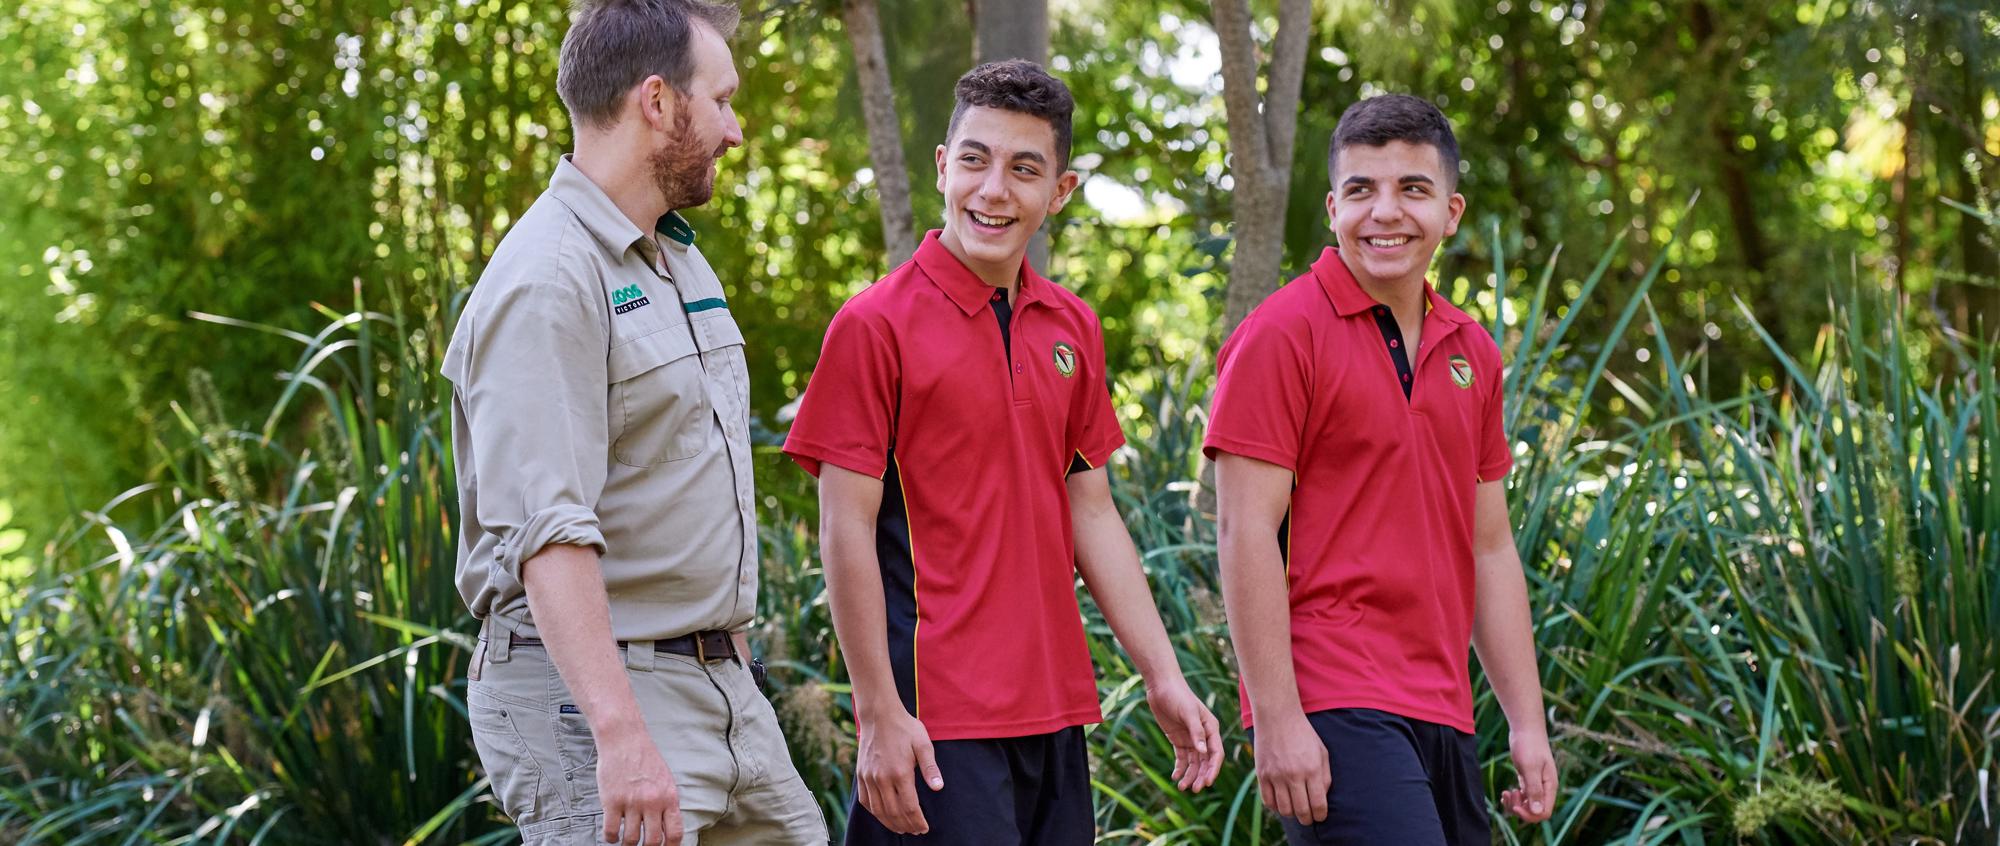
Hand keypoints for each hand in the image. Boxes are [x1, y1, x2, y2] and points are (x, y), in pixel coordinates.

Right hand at [595, 725, 681, 845]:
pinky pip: (611, 831)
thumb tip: (667, 827)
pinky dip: (611, 837)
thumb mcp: (665, 779)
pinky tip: (612, 834)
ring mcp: (632, 803)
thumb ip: (667, 803)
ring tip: (625, 840)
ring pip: (631, 839)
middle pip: (652, 841)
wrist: (624, 740)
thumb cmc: (644, 758)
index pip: (674, 832)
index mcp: (669, 797)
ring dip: (627, 844)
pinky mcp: (612, 801)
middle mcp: (652, 802)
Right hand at [855, 707, 942, 834]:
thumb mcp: (923, 744)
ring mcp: (869, 777)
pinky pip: (865, 801)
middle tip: (915, 831)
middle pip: (894, 812)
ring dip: (890, 823)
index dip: (917, 821)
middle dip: (906, 825)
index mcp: (900, 772)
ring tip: (901, 828)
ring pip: (878, 810)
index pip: (909, 807)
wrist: (879, 714)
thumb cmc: (904, 728)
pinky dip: (875, 813)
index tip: (924, 828)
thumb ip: (930, 768)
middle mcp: (882, 778)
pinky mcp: (861, 775)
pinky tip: (883, 815)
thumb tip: (938, 787)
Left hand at [1144, 676, 1223, 791]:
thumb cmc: (1178, 695)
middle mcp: (1203, 735)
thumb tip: (1204, 753)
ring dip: (1189, 775)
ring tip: (1182, 787)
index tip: (1206, 782)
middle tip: (1193, 789)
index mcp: (1211, 728)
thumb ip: (1196, 732)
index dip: (1213, 769)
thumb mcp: (1188, 712)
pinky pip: (1182, 758)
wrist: (1161, 686)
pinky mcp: (1178, 739)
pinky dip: (1180, 768)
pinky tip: (1175, 776)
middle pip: (1205, 761)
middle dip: (1200, 776)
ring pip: (1194, 762)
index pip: (1216, 753)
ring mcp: (1191, 738)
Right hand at [1252, 709, 1329, 824]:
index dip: (1320, 815)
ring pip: (1284, 809)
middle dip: (1307, 819)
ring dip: (1292, 814)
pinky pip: (1268, 801)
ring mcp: (1276, 775)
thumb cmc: (1303, 734)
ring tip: (1295, 810)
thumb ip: (1325, 777)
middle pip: (1301, 811)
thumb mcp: (1321, 752)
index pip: (1318, 805)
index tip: (1320, 816)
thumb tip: (1322, 798)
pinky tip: (1281, 802)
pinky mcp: (1262, 774)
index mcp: (1312, 769)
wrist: (1278, 716)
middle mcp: (1294, 775)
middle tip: (1308, 817)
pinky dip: (1276, 807)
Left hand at [1500, 727, 1556, 823]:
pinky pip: (1523, 797)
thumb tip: (1537, 811)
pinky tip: (1506, 793)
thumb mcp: (1530, 767)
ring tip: (1506, 793)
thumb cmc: (1528, 745)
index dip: (1529, 815)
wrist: (1525, 729)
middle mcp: (1545, 788)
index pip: (1544, 812)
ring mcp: (1536, 784)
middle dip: (1520, 809)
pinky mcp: (1528, 779)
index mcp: (1550, 786)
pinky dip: (1514, 798)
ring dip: (1515, 804)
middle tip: (1510, 793)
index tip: (1515, 806)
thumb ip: (1534, 789)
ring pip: (1527, 805)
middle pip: (1535, 811)